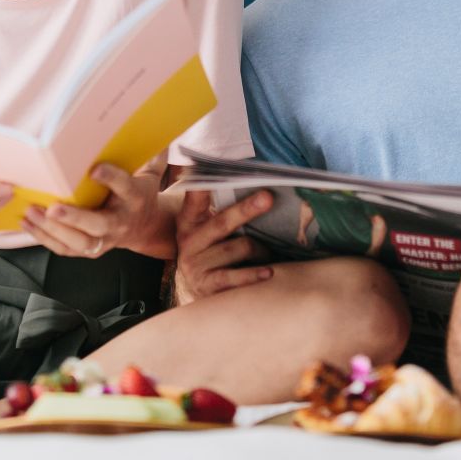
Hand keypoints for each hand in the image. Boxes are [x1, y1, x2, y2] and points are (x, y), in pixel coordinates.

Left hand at [22, 154, 172, 258]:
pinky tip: (27, 223)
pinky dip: (44, 238)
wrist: (144, 228)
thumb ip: (151, 155)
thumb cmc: (139, 194)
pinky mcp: (90, 250)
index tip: (94, 169)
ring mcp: (105, 239)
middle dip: (75, 218)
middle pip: (98, 225)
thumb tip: (156, 128)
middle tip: (54, 207)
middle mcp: (120, 222)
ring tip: (32, 212)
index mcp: (134, 198)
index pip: (124, 187)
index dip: (111, 178)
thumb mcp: (150, 174)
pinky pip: (66, 249)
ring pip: (79, 242)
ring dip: (53, 229)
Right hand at [172, 190, 273, 304]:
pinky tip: (269, 272)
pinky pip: (234, 277)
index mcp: (189, 221)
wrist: (196, 295)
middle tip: (268, 197)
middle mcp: (189, 241)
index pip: (195, 196)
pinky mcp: (206, 286)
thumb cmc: (212, 254)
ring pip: (237, 248)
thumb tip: (258, 190)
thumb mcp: (209, 231)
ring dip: (260, 248)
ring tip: (271, 250)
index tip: (207, 164)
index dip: (202, 183)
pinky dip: (253, 274)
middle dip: (246, 209)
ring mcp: (196, 265)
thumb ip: (221, 211)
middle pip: (222, 221)